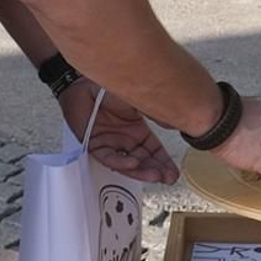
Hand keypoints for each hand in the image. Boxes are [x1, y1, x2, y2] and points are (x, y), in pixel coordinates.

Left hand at [61, 79, 179, 182]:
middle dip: (157, 171)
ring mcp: (111, 144)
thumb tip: (176, 122)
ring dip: (141, 171)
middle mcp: (125, 141)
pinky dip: (121, 162)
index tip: (174, 173)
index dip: (164, 163)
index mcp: (137, 131)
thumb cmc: (108, 88)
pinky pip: (109, 158)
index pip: (154, 152)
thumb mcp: (139, 101)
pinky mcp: (95, 146)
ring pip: (127, 164)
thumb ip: (156, 112)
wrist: (85, 83)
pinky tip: (133, 163)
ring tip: (154, 175)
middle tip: (168, 177)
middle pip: (143, 161)